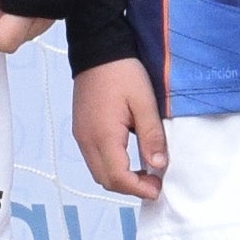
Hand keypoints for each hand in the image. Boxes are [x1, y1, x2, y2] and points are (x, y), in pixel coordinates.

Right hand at [71, 56, 167, 199]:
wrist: (98, 49)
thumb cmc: (123, 72)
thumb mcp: (145, 102)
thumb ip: (151, 136)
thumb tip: (158, 165)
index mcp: (103, 135)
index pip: (117, 177)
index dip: (138, 189)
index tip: (158, 189)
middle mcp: (86, 140)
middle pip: (105, 180)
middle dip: (130, 188)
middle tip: (154, 183)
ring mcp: (81, 135)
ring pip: (98, 171)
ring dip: (120, 178)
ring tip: (144, 172)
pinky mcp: (81, 129)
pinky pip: (94, 158)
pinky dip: (111, 166)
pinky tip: (129, 158)